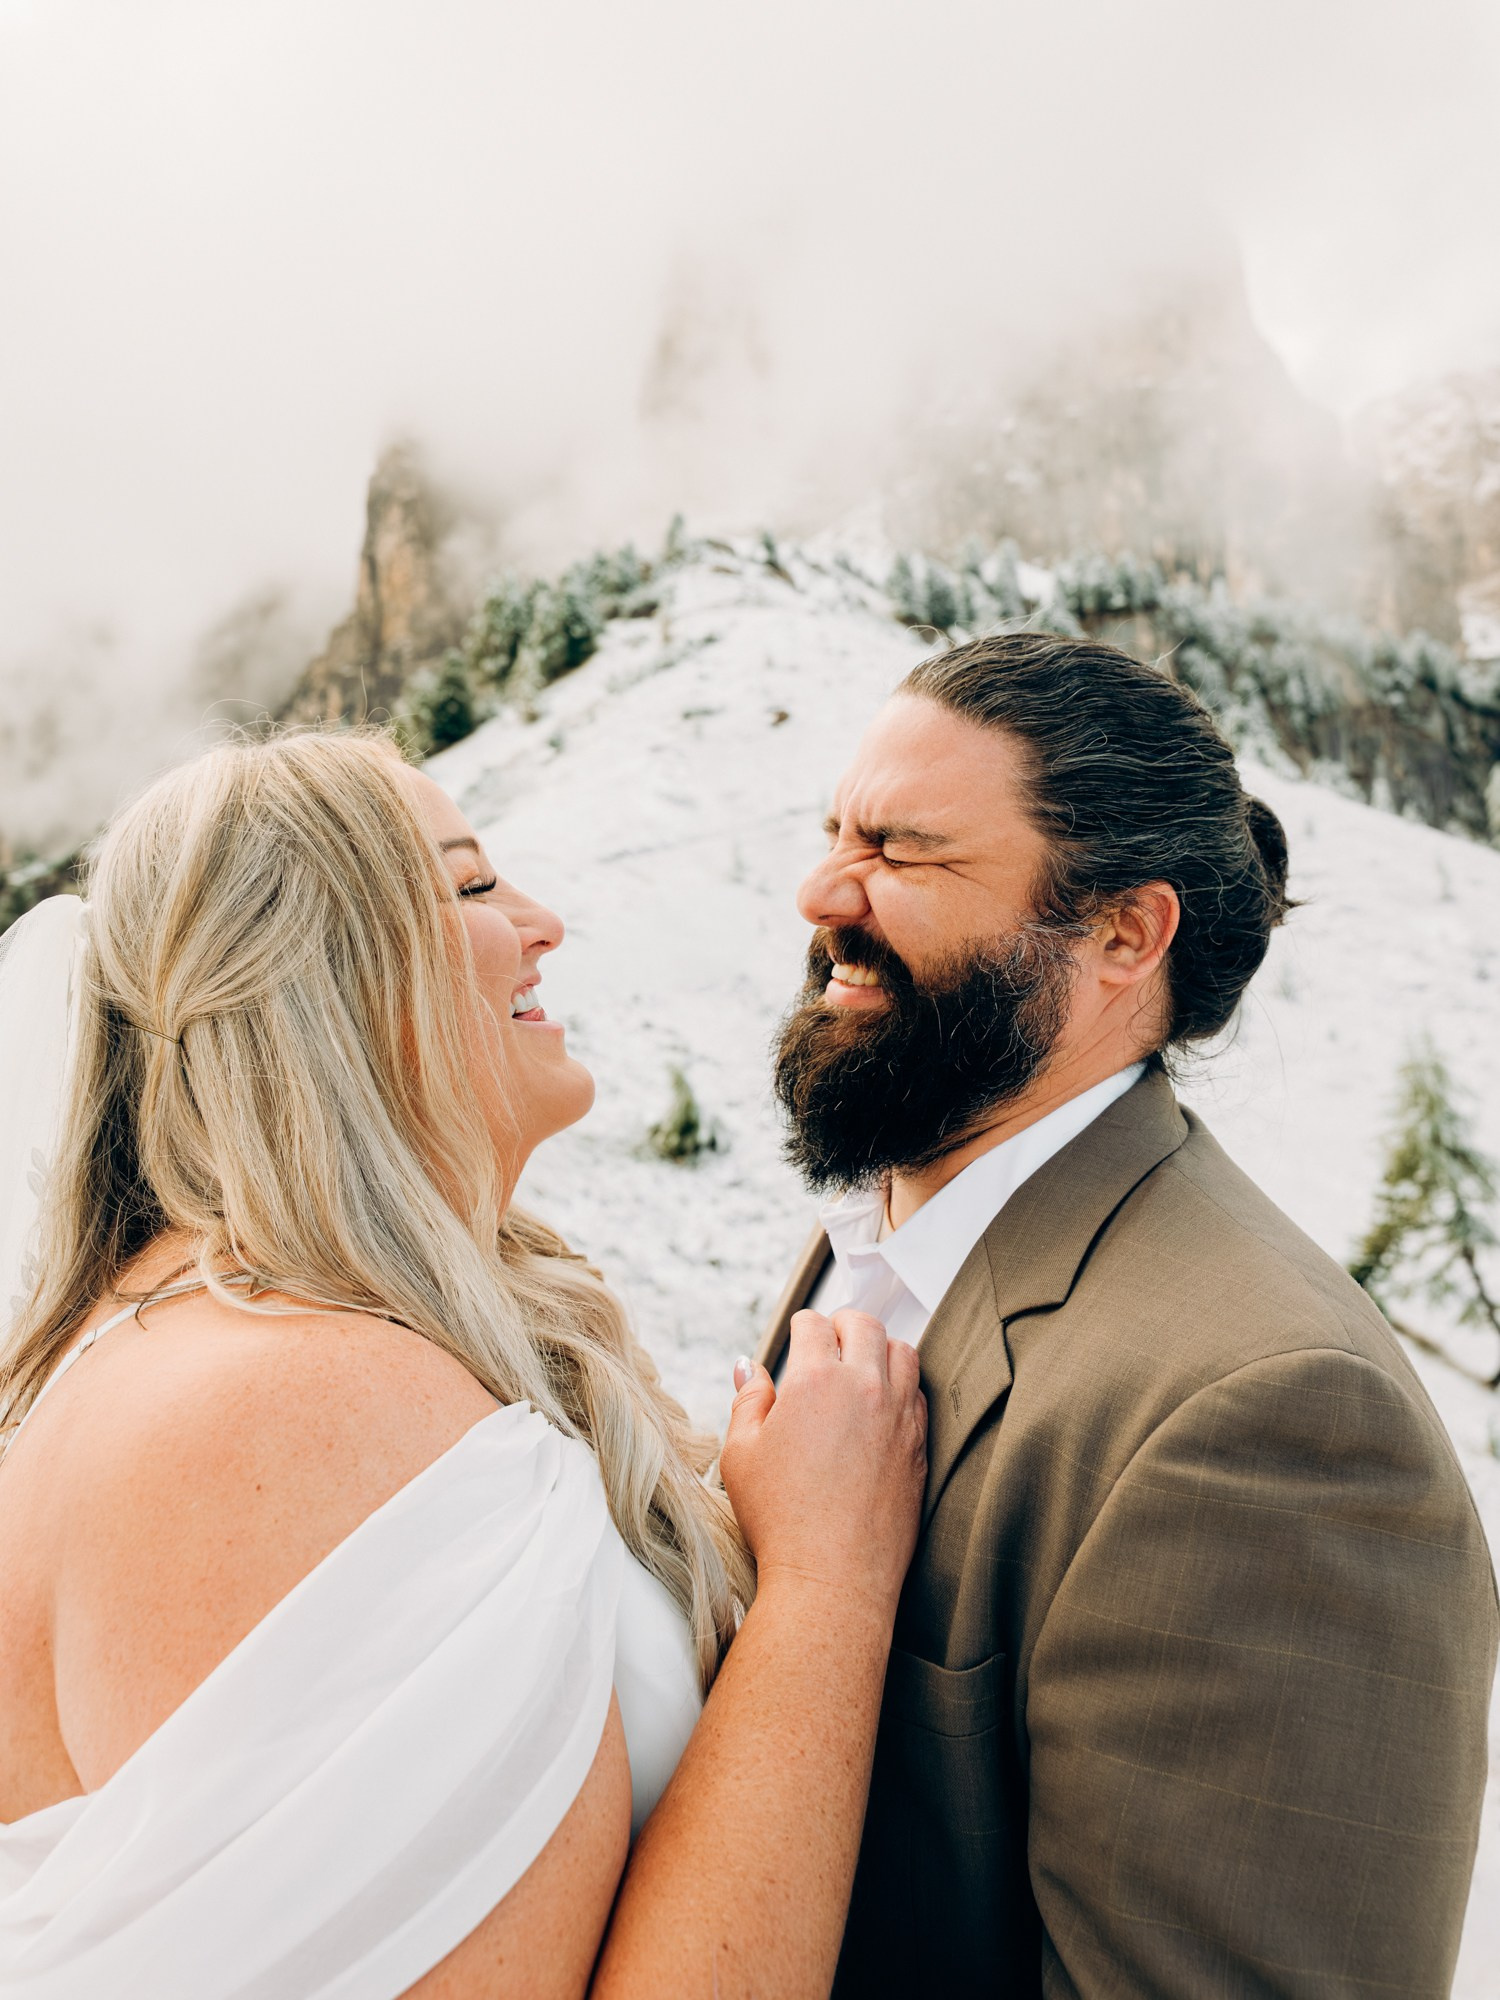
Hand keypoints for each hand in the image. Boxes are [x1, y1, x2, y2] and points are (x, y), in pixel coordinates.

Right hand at [719, 1310, 927, 1621]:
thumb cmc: (780, 1519)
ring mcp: (899, 1416)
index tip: (797, 1335)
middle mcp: (865, 1388)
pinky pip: (919, 1394)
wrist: (832, 1577)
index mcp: (816, 1380)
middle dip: (843, 1322)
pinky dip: (902, 1386)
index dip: (801, 1326)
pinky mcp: (920, 1446)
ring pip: (903, 1352)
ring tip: (862, 1363)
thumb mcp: (741, 1453)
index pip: (814, 1324)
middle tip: (831, 1336)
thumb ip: (747, 1399)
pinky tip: (883, 1403)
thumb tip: (750, 1367)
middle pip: (865, 1324)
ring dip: (880, 1348)